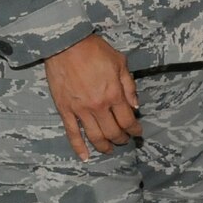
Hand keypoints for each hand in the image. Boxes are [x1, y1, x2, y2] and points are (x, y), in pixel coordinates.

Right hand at [43, 33, 139, 160]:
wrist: (66, 45)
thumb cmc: (95, 51)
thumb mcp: (120, 63)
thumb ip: (129, 86)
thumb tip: (136, 106)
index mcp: (114, 94)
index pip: (127, 120)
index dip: (134, 129)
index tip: (137, 132)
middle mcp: (98, 106)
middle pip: (112, 131)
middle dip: (121, 139)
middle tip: (124, 140)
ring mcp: (80, 110)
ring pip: (94, 136)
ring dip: (104, 146)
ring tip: (109, 149)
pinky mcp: (65, 110)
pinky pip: (72, 133)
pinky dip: (79, 147)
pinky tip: (85, 157)